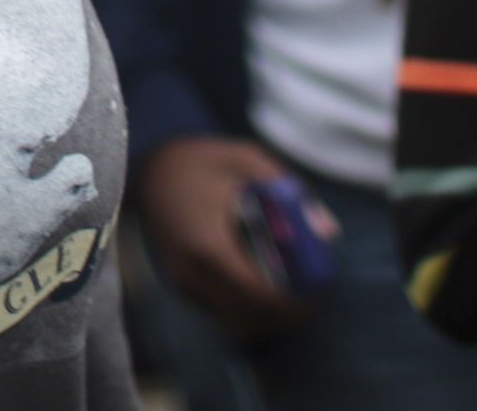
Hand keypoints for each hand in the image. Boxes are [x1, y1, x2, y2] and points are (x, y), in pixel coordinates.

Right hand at [135, 137, 317, 340]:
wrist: (149, 170)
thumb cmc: (201, 161)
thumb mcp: (245, 159)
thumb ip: (287, 189)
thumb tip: (328, 231)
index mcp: (209, 244)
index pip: (257, 294)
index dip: (291, 302)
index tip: (316, 293)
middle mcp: (192, 272)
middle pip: (249, 315)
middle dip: (285, 313)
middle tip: (311, 298)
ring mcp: (184, 283)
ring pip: (235, 319)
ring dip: (267, 315)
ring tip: (292, 294)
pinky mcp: (182, 286)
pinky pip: (222, 310)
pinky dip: (248, 308)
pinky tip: (265, 287)